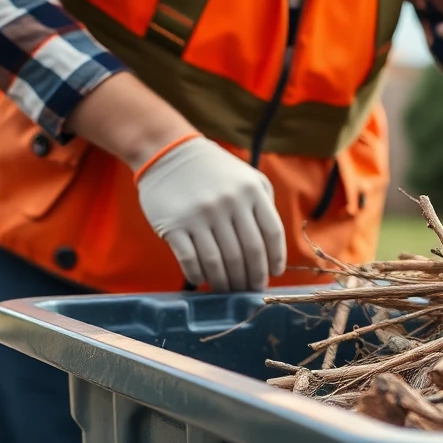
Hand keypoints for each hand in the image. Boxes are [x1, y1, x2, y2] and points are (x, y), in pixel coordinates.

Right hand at [136, 135, 286, 291]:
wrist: (167, 152)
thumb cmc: (214, 170)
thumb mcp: (248, 177)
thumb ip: (264, 205)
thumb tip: (272, 247)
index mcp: (251, 192)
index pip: (272, 234)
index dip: (275, 258)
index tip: (273, 274)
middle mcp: (229, 204)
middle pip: (248, 253)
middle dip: (252, 277)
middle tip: (250, 290)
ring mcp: (200, 215)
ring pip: (220, 262)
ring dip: (227, 282)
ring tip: (229, 289)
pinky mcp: (174, 225)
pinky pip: (190, 260)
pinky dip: (198, 275)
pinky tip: (202, 280)